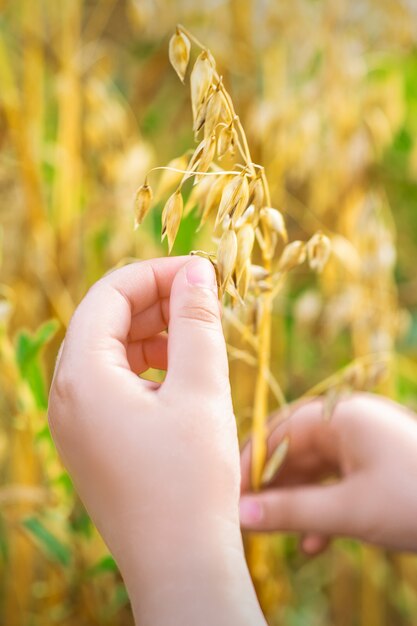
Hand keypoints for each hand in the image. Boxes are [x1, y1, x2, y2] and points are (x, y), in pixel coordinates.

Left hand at [48, 256, 264, 625]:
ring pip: (110, 352)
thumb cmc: (192, 478)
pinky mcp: (91, 441)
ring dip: (152, 334)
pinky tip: (180, 375)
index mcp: (82, 376)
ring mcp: (74, 421)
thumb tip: (197, 271)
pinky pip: (113, 384)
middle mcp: (66, 395)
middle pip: (105, 321)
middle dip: (156, 303)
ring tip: (197, 337)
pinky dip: (146, 368)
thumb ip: (196, 321)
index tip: (202, 271)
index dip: (158, 273)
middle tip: (205, 301)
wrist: (181, 564)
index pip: (110, 294)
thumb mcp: (201, 388)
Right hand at [240, 393, 416, 553]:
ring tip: (274, 533)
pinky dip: (324, 508)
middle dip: (272, 487)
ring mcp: (365, 442)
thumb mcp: (350, 510)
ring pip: (315, 470)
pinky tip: (315, 543)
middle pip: (294, 451)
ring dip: (297, 502)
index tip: (230, 497)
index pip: (278, 434)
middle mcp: (349, 422)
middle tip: (247, 519)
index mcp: (339, 416)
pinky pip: (338, 481)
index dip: (250, 466)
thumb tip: (240, 516)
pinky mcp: (378, 465)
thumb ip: (292, 512)